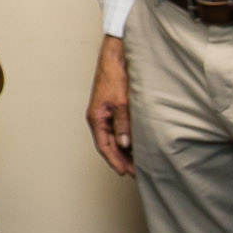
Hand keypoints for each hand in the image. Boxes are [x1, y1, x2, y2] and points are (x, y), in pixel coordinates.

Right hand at [86, 35, 133, 176]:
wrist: (115, 59)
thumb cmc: (114, 76)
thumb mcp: (121, 103)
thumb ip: (123, 124)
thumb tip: (125, 144)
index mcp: (96, 118)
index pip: (104, 146)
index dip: (114, 161)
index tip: (125, 172)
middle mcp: (98, 118)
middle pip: (108, 145)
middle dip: (120, 160)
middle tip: (134, 172)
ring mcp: (105, 114)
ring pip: (113, 139)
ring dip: (123, 151)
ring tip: (137, 162)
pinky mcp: (112, 110)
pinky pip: (117, 130)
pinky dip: (125, 140)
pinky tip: (135, 145)